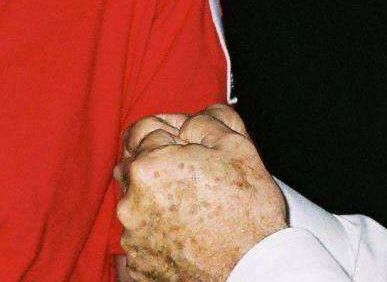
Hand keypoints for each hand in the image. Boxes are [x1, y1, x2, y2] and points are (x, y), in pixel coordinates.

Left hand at [116, 105, 286, 281]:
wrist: (254, 269)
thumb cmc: (248, 213)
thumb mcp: (236, 146)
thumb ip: (205, 120)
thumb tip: (190, 120)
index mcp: (149, 165)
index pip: (144, 129)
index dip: (170, 131)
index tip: (187, 143)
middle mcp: (132, 201)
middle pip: (135, 164)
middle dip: (159, 163)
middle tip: (194, 174)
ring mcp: (133, 236)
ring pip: (138, 200)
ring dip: (158, 197)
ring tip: (195, 207)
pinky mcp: (139, 263)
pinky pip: (143, 234)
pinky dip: (159, 229)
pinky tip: (188, 231)